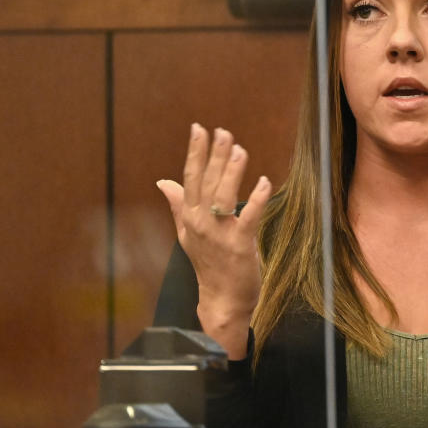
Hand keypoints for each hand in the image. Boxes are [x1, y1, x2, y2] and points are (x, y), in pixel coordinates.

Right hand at [156, 123, 271, 357]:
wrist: (222, 299)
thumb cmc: (210, 264)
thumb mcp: (189, 233)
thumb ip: (178, 205)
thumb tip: (163, 182)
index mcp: (190, 218)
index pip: (190, 179)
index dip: (194, 153)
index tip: (198, 129)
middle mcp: (201, 224)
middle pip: (206, 183)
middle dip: (214, 155)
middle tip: (222, 131)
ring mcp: (219, 235)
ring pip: (223, 197)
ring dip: (231, 172)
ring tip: (239, 150)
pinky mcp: (240, 246)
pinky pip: (249, 218)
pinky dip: (256, 200)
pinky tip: (264, 183)